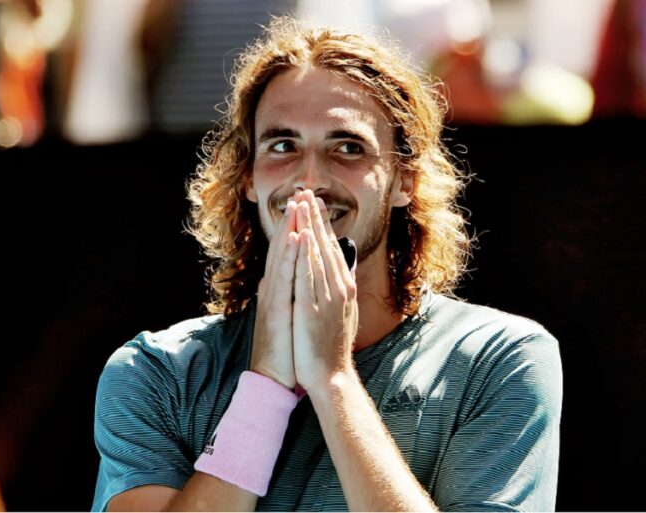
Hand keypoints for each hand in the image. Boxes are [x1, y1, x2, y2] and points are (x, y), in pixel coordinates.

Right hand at [249, 200, 299, 388]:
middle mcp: (273, 289)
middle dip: (292, 221)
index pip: (289, 253)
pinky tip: (297, 238)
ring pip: (282, 258)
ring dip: (289, 230)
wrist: (275, 377)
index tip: (306, 206)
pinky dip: (291, 256)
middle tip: (300, 194)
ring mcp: (274, 297)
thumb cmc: (287, 348)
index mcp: (279, 289)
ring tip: (296, 206)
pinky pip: (285, 278)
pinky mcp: (277, 309)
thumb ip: (296, 293)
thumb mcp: (293, 313)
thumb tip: (303, 277)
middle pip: (283, 249)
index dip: (296, 228)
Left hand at [292, 191, 358, 390]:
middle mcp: (338, 288)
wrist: (332, 376)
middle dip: (316, 218)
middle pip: (326, 246)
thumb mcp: (342, 314)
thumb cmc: (333, 348)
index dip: (323, 225)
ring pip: (318, 255)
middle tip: (308, 192)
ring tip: (303, 204)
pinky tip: (303, 236)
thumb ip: (340, 291)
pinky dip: (306, 254)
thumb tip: (341, 273)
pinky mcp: (314, 309)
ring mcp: (327, 298)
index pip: (331, 250)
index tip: (314, 204)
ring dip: (310, 227)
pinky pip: (309, 276)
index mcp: (343, 288)